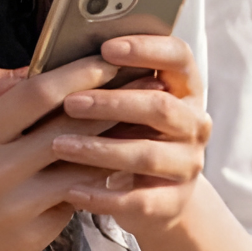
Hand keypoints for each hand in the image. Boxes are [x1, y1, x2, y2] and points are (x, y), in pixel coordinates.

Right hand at [0, 56, 118, 250]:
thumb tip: (28, 68)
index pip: (36, 95)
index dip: (76, 74)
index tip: (103, 61)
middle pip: (68, 129)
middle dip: (109, 102)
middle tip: (139, 85)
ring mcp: (16, 210)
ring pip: (80, 168)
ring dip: (111, 143)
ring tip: (134, 123)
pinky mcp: (31, 239)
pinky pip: (71, 202)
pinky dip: (90, 181)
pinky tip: (107, 164)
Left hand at [45, 35, 210, 237]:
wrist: (153, 195)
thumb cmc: (128, 133)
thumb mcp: (125, 103)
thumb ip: (107, 82)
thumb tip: (58, 63)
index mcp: (184, 88)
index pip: (178, 56)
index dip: (146, 49)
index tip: (107, 48)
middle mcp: (193, 124)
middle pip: (160, 107)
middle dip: (112, 103)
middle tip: (70, 103)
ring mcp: (188, 165)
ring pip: (146, 155)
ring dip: (99, 149)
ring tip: (59, 145)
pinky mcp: (174, 202)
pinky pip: (139, 200)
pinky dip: (103, 196)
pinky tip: (71, 190)